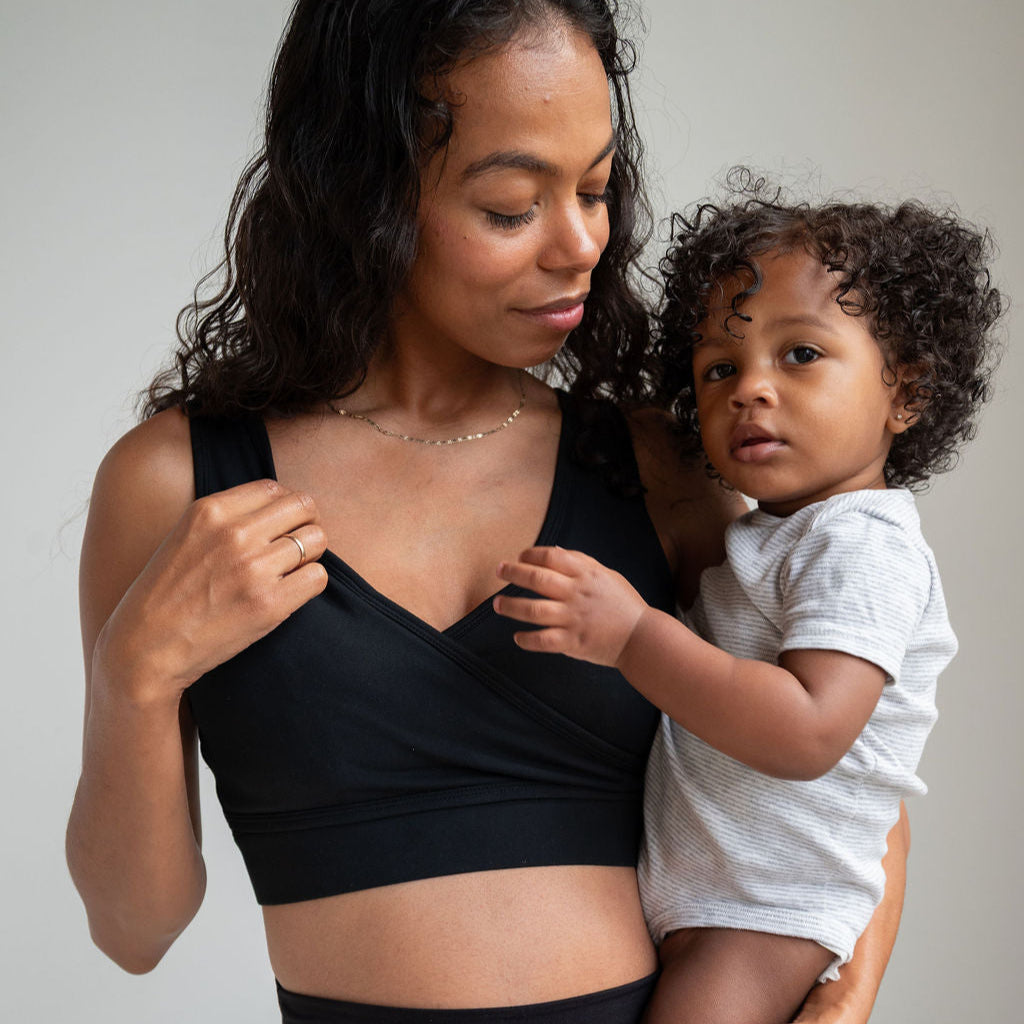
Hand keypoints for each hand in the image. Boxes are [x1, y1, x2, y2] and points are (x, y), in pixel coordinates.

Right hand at [95, 478, 328, 704]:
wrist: (145, 648)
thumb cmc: (167, 595)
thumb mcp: (187, 536)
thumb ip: (228, 518)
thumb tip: (279, 506)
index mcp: (210, 510)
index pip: (274, 488)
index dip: (287, 505)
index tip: (285, 524)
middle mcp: (234, 533)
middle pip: (304, 507)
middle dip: (308, 524)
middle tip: (299, 546)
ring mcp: (253, 568)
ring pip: (316, 540)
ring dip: (310, 556)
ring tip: (289, 573)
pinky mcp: (269, 603)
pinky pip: (318, 577)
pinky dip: (310, 584)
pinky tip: (290, 594)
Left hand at [493, 546, 648, 666]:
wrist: (643, 637)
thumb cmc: (624, 604)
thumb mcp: (606, 575)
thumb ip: (581, 562)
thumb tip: (555, 551)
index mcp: (586, 574)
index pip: (551, 557)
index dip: (531, 554)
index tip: (520, 557)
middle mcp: (576, 594)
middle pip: (537, 579)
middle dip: (513, 572)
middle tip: (498, 570)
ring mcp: (573, 618)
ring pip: (534, 610)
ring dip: (511, 606)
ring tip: (497, 604)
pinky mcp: (573, 642)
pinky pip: (543, 641)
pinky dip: (527, 640)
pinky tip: (517, 637)